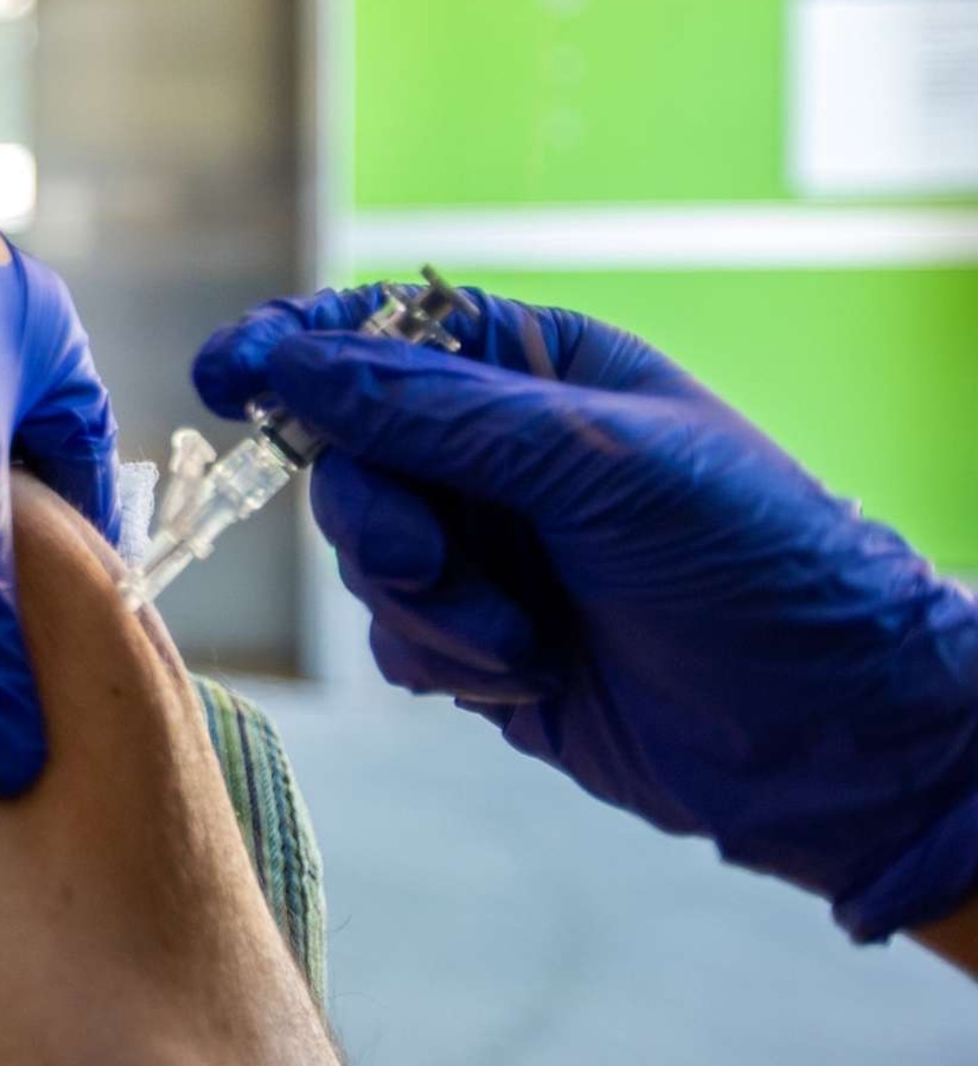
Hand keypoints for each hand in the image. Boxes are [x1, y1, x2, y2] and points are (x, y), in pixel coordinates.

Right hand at [194, 286, 977, 940]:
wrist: (835, 737)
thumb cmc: (754, 565)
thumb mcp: (595, 463)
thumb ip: (432, 410)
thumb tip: (293, 360)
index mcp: (540, 370)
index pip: (386, 328)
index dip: (299, 345)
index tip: (229, 377)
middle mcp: (502, 453)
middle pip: (349, 452)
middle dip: (376, 513)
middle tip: (430, 557)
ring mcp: (491, 549)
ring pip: (361, 555)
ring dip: (424, 602)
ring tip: (519, 636)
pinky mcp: (483, 644)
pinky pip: (393, 638)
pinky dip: (442, 659)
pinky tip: (526, 675)